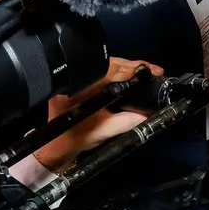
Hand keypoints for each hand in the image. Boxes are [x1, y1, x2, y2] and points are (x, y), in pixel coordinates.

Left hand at [31, 58, 164, 170]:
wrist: (54, 146)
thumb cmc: (74, 139)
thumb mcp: (103, 131)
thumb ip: (126, 122)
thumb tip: (148, 113)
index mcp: (81, 86)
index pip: (112, 70)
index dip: (133, 69)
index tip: (151, 70)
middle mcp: (77, 77)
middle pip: (110, 63)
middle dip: (133, 65)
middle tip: (154, 70)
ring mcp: (76, 78)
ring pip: (106, 64)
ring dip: (126, 67)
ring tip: (145, 71)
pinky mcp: (78, 82)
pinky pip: (100, 70)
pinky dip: (116, 71)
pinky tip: (128, 75)